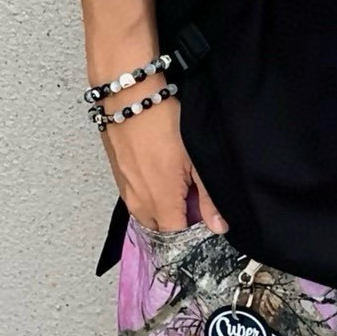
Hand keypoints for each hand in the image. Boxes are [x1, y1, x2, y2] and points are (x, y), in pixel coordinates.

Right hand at [98, 78, 225, 234]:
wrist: (129, 97)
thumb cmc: (164, 123)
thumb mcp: (196, 159)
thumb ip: (208, 198)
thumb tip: (218, 227)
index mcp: (160, 201)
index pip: (175, 238)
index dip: (192, 234)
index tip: (204, 221)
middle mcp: (139, 201)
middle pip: (160, 229)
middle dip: (177, 223)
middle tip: (194, 200)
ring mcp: (125, 190)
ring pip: (146, 215)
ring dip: (163, 210)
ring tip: (179, 185)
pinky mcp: (118, 178)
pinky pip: (136, 199)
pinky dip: (150, 196)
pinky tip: (162, 175)